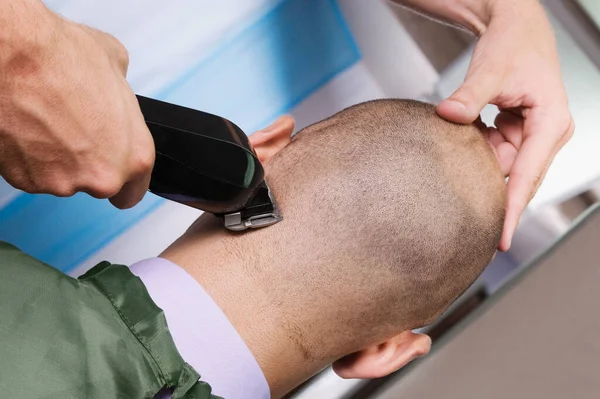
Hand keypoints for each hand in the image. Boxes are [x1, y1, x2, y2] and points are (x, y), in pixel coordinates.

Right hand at [0, 1, 153, 208]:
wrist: (11, 56)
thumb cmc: (61, 58)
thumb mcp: (116, 64)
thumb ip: (123, 96)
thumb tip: (116, 93)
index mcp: (134, 156)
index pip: (134, 190)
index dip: (125, 180)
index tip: (116, 171)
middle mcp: (101, 177)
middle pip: (98, 183)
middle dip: (89, 162)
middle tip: (74, 128)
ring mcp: (62, 182)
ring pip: (63, 179)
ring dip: (58, 158)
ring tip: (48, 121)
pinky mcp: (26, 181)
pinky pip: (33, 174)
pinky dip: (30, 157)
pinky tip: (29, 127)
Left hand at [437, 0, 573, 250]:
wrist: (514, 27)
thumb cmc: (513, 43)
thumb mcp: (490, 69)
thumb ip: (470, 96)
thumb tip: (448, 116)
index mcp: (551, 123)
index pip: (527, 176)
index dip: (510, 210)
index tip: (499, 239)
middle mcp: (547, 134)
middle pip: (516, 178)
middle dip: (490, 194)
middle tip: (463, 220)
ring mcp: (532, 135)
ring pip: (501, 166)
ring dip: (477, 163)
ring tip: (460, 153)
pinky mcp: (518, 132)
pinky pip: (494, 152)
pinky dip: (476, 149)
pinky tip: (467, 136)